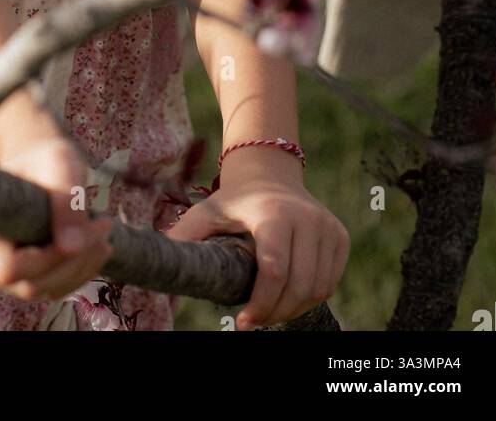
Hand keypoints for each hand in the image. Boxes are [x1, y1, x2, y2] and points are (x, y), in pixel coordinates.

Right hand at [0, 135, 113, 302]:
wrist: (42, 164)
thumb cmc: (45, 157)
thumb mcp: (60, 165)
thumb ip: (64, 202)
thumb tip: (71, 248)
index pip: (7, 266)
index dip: (47, 259)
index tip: (85, 227)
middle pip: (27, 285)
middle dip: (73, 262)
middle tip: (104, 226)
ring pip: (43, 290)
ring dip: (81, 267)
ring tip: (104, 232)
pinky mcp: (19, 276)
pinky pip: (51, 288)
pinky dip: (79, 271)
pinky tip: (98, 245)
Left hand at [163, 149, 349, 329]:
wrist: (269, 174)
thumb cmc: (234, 200)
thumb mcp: (207, 212)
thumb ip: (184, 237)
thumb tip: (155, 264)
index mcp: (273, 213)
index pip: (274, 271)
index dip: (260, 304)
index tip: (243, 322)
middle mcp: (306, 218)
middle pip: (298, 286)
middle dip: (275, 312)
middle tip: (254, 321)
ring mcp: (328, 227)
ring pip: (318, 288)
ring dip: (293, 309)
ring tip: (269, 311)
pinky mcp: (340, 236)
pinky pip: (330, 282)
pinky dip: (311, 298)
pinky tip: (288, 297)